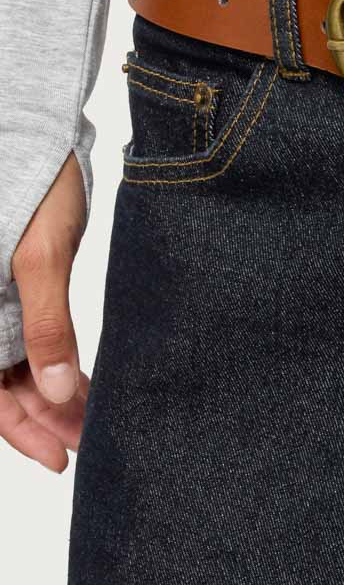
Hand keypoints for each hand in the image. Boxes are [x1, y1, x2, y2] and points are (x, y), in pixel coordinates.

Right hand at [0, 151, 90, 473]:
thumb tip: (54, 392)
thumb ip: (46, 325)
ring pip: (12, 364)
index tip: (59, 459)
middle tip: (90, 442)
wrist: (30, 125)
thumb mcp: (39, 256)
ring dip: (49, 394)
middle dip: (43, 418)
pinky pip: (22, 336)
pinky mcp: (9, 282)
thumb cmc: (30, 180)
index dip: (18, 431)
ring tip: (93, 418)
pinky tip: (79, 381)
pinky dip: (49, 362)